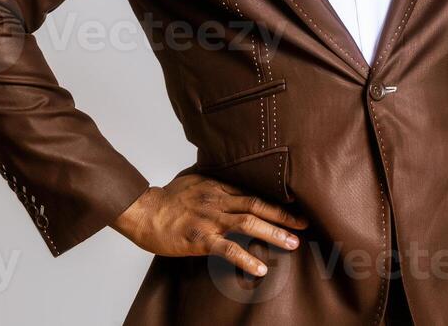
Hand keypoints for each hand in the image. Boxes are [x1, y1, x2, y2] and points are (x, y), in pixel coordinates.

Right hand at [111, 173, 308, 276]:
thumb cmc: (167, 198)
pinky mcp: (199, 238)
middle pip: (258, 205)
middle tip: (305, 224)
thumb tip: (232, 180)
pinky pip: (227, 249)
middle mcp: (218, 200)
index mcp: (219, 187)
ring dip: (273, 233)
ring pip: (248, 224)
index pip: (254, 192)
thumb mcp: (195, 179)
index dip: (277, 201)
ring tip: (292, 243)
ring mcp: (209, 220)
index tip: (296, 207)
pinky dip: (245, 258)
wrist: (142, 211)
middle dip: (284, 215)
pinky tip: (260, 268)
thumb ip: (216, 182)